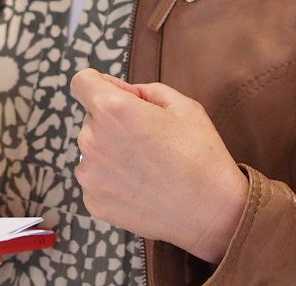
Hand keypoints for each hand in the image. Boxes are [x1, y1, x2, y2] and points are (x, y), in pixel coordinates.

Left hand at [70, 68, 247, 263]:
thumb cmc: (201, 154)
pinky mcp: (93, 201)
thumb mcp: (182, 105)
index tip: (121, 97)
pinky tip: (140, 188)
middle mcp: (91, 140)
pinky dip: (112, 181)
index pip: (82, 82)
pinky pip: (96, 180)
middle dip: (113, 122)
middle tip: (147, 140)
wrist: (214, 213)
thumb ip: (145, 89)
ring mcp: (89, 174)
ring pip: (93, 150)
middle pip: (91, 118)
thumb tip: (125, 93)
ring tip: (146, 168)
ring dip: (110, 152)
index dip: (101, 84)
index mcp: (111, 109)